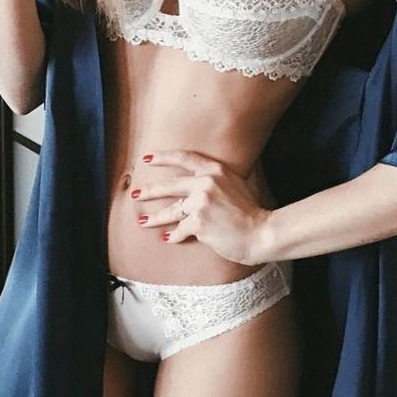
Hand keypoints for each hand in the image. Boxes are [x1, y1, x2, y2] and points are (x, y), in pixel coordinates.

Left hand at [133, 149, 270, 265]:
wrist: (262, 232)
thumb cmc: (250, 212)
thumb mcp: (235, 185)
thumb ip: (215, 180)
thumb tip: (194, 183)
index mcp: (215, 170)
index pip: (184, 158)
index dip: (163, 157)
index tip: (147, 158)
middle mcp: (206, 183)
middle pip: (170, 185)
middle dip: (149, 191)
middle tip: (134, 193)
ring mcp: (201, 202)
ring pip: (171, 210)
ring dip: (154, 218)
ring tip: (142, 221)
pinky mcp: (199, 222)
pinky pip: (180, 230)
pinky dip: (174, 236)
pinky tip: (168, 238)